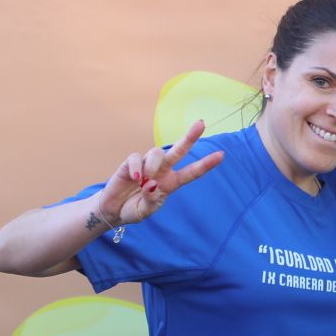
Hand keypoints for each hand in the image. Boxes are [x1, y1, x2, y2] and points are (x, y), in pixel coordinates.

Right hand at [97, 120, 223, 226]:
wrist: (113, 210)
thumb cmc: (133, 209)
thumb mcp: (145, 212)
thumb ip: (151, 201)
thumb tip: (153, 185)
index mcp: (171, 183)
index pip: (191, 172)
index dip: (206, 164)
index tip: (221, 155)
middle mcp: (162, 170)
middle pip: (179, 150)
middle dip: (190, 137)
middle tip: (201, 123)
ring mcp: (146, 165)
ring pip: (157, 153)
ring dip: (153, 166)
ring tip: (143, 181)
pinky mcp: (130, 163)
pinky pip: (136, 158)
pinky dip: (137, 167)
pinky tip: (135, 178)